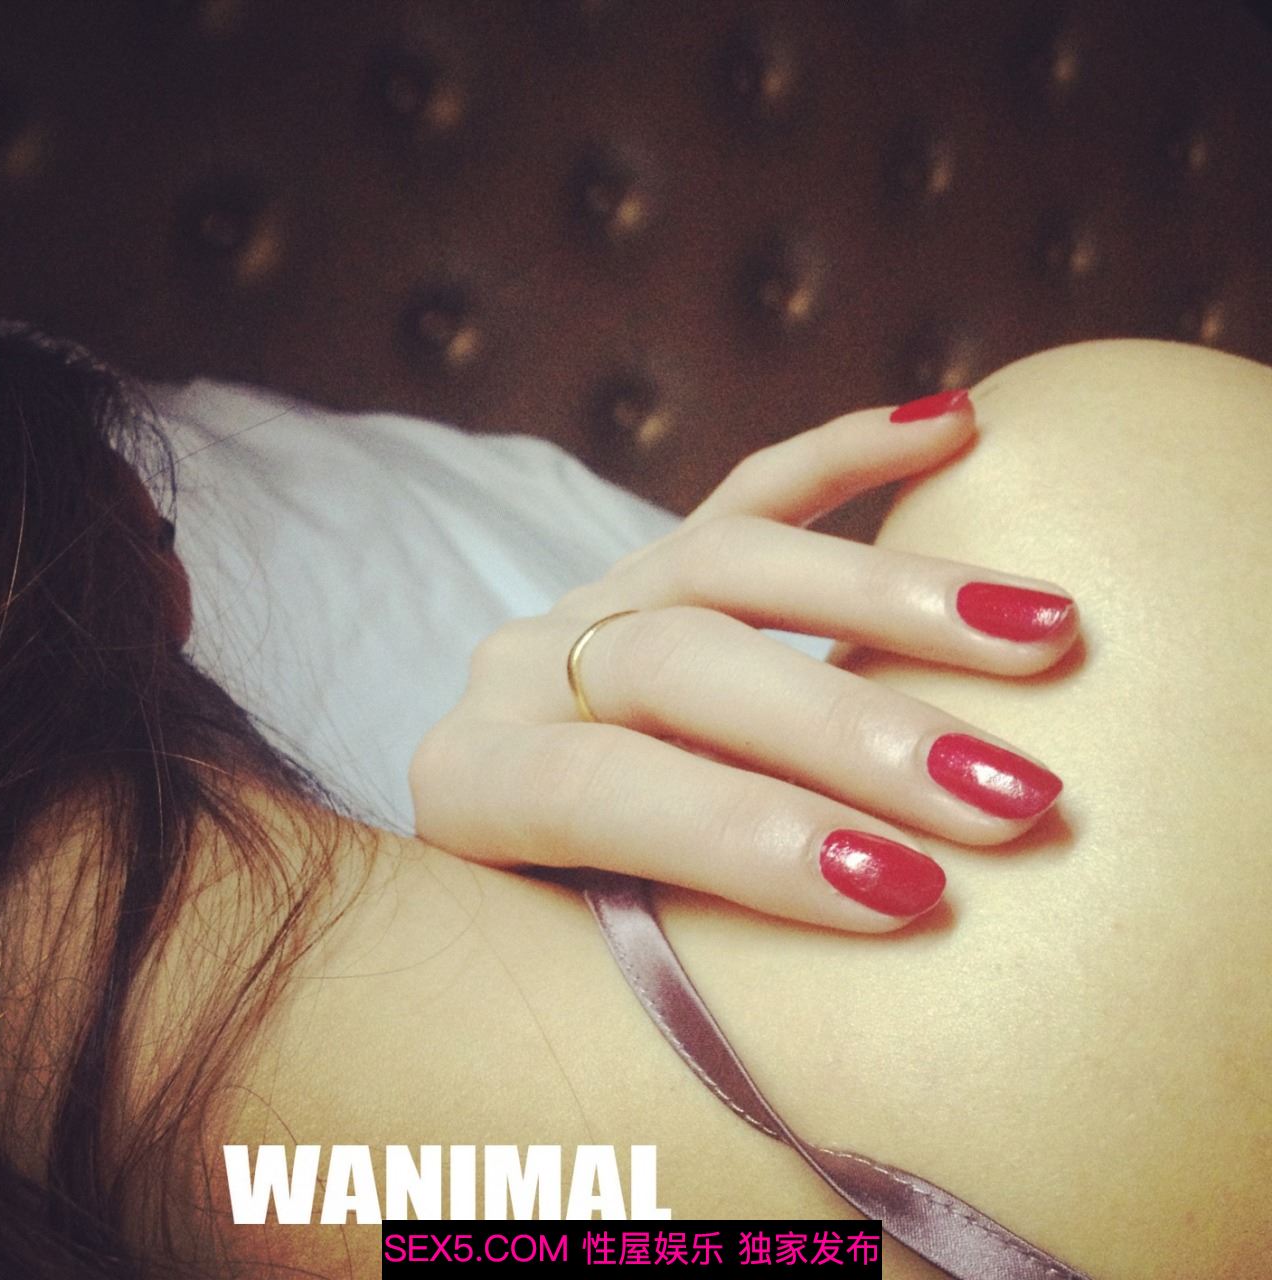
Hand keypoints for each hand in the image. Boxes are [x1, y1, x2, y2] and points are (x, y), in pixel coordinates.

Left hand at [409, 390, 1078, 931]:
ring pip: (734, 555)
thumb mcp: (577, 951)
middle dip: (847, 726)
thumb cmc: (556, 922)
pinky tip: (951, 423)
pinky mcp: (650, 558)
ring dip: (890, 591)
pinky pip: (751, 488)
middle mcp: (519, 670)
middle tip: (1007, 793)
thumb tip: (858, 962)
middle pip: (680, 659)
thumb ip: (669, 944)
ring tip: (1034, 625)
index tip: (905, 892)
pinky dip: (850, 454)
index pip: (600, 788)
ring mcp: (588, 597)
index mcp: (473, 782)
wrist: (497, 831)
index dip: (746, 833)